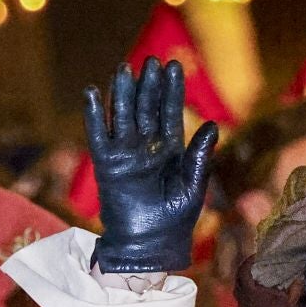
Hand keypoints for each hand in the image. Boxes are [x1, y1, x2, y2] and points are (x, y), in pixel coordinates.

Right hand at [83, 56, 218, 273]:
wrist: (150, 245)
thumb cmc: (176, 220)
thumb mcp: (193, 186)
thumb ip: (199, 155)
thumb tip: (213, 124)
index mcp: (171, 150)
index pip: (170, 112)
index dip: (171, 90)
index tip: (173, 66)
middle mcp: (147, 147)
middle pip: (146, 108)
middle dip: (148, 85)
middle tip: (150, 61)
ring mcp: (126, 153)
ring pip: (123, 115)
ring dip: (123, 93)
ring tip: (124, 69)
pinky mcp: (106, 164)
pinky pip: (99, 134)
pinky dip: (95, 113)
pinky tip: (93, 92)